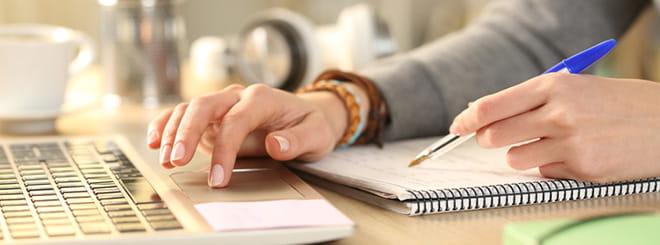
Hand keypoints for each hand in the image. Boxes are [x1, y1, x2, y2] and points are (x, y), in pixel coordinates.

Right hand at [146, 84, 359, 187]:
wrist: (306, 116)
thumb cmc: (311, 125)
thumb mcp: (316, 134)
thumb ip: (297, 140)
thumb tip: (274, 145)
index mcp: (262, 98)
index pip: (236, 120)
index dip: (225, 149)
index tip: (219, 177)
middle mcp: (238, 97)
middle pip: (204, 106)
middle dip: (186, 132)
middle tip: (177, 160)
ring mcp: (223, 106)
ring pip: (190, 109)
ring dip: (173, 132)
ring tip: (166, 158)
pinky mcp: (213, 118)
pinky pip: (185, 115)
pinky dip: (167, 124)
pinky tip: (155, 140)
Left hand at [449, 73, 659, 182]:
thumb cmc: (614, 103)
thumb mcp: (574, 88)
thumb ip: (530, 100)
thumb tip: (483, 114)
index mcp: (554, 86)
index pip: (492, 105)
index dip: (469, 119)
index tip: (459, 126)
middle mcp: (559, 113)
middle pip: (494, 135)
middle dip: (490, 139)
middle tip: (500, 138)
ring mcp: (571, 143)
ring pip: (515, 159)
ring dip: (524, 154)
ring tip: (553, 144)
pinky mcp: (583, 170)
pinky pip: (544, 173)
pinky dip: (553, 167)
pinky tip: (577, 155)